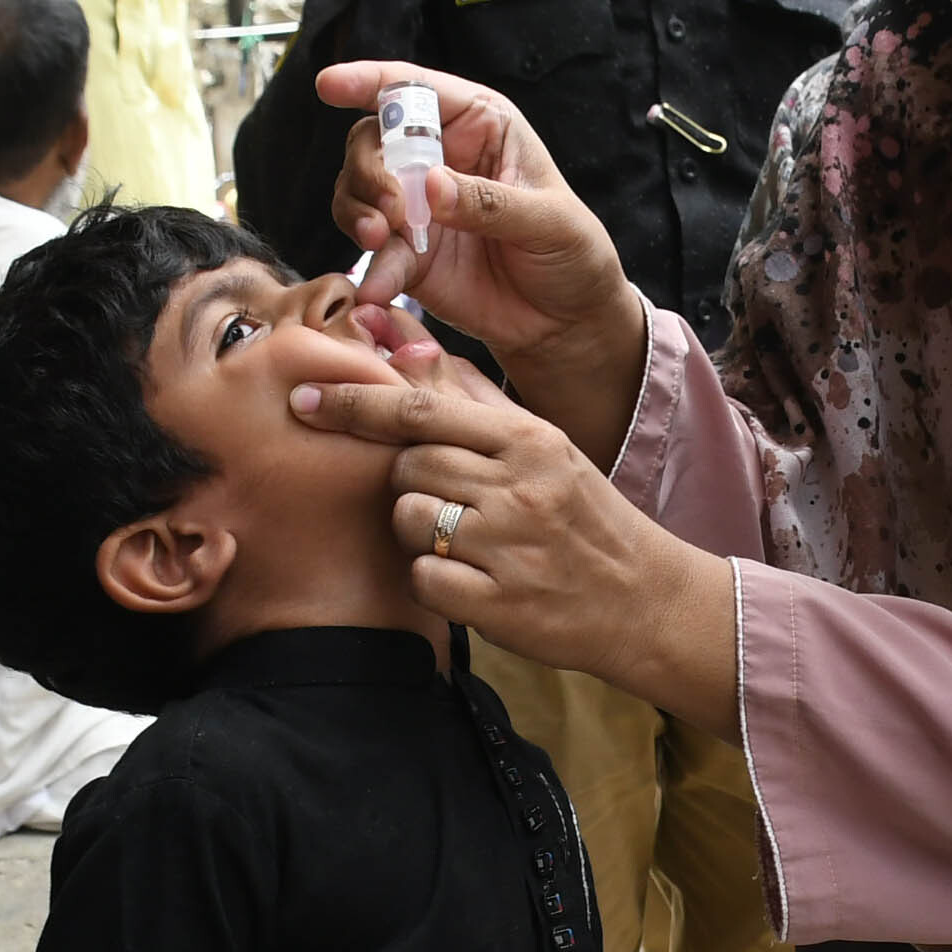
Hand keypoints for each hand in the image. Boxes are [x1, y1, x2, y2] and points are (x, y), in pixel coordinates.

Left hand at [290, 367, 742, 731]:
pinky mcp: (500, 604)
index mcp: (528, 439)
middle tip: (446, 499)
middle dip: (407, 481)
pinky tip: (472, 580)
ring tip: (463, 541)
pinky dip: (435, 582)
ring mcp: (509, 547)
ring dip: (417, 532)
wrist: (645, 601)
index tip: (306, 399)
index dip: (356, 403)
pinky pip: (423, 580)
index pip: (422, 409)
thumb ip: (474, 399)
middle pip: (407, 465)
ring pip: (408, 519)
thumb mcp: (544, 448)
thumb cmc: (585, 519)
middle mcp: (519, 487)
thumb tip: (408, 347)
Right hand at [308, 60, 641, 412]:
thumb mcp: (548, 221)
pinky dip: (370, 265)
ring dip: (357, 209)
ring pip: (359, 189)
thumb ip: (489, 202)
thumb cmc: (572, 253)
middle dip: (368, 168)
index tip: (329, 86)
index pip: (416, 89)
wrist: (566, 322)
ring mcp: (418, 206)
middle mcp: (439, 157)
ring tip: (380, 237)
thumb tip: (431, 185)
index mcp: (479, 123)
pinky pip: (373, 250)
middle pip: (373, 139)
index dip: (369, 81)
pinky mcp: (407, 254)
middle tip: (392, 208)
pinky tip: (377, 286)